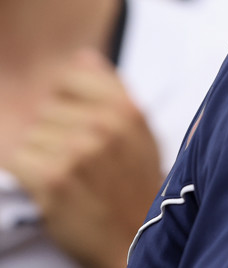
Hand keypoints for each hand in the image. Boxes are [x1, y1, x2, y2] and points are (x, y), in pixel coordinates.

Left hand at [9, 48, 162, 267]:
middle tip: (74, 160)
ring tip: (64, 174)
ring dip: (39, 153)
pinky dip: (23, 171)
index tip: (73, 123)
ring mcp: (77, 152)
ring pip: (31, 133)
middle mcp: (102, 125)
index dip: (65, 101)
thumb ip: (112, 90)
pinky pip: (17, 157)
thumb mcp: (140, 131)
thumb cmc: (136, 183)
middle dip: (53, 131)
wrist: (133, 241)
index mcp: (125, 108)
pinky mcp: (53, 181)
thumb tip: (82, 56)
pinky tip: (45, 185)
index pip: (69, 78)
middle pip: (47, 109)